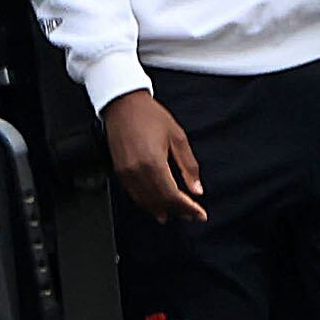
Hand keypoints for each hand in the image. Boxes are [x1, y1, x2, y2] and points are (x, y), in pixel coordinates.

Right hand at [102, 90, 205, 222]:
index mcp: (153, 162)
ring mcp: (125, 172)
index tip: (200, 214)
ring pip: (145, 201)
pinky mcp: (119, 170)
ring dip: (161, 210)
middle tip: (191, 215)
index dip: (187, 208)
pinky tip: (156, 205)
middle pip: (159, 201)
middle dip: (177, 211)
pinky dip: (147, 202)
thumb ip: (189, 166)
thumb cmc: (150, 116)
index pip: (173, 195)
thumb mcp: (178, 138)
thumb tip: (197, 189)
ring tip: (175, 215)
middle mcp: (137, 171)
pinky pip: (133, 194)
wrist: (123, 104)